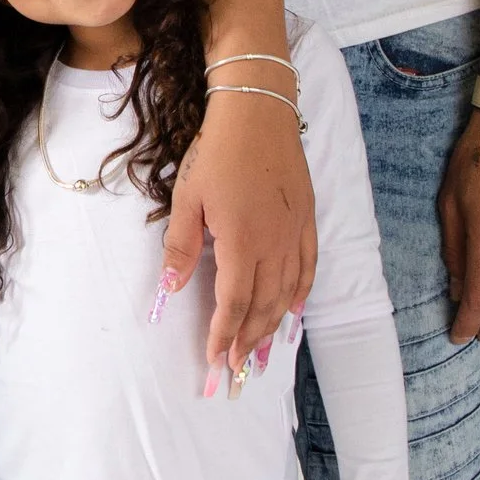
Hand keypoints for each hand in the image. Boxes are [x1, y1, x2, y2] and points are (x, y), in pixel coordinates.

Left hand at [162, 100, 317, 373]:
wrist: (257, 113)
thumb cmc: (218, 152)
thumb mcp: (187, 198)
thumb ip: (181, 247)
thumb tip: (171, 289)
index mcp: (241, 243)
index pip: (233, 304)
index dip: (224, 336)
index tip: (215, 360)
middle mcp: (273, 245)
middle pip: (262, 306)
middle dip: (248, 341)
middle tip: (237, 366)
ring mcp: (294, 233)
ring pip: (287, 293)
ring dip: (272, 325)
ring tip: (262, 351)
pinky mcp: (306, 219)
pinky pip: (308, 268)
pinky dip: (300, 294)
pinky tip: (293, 311)